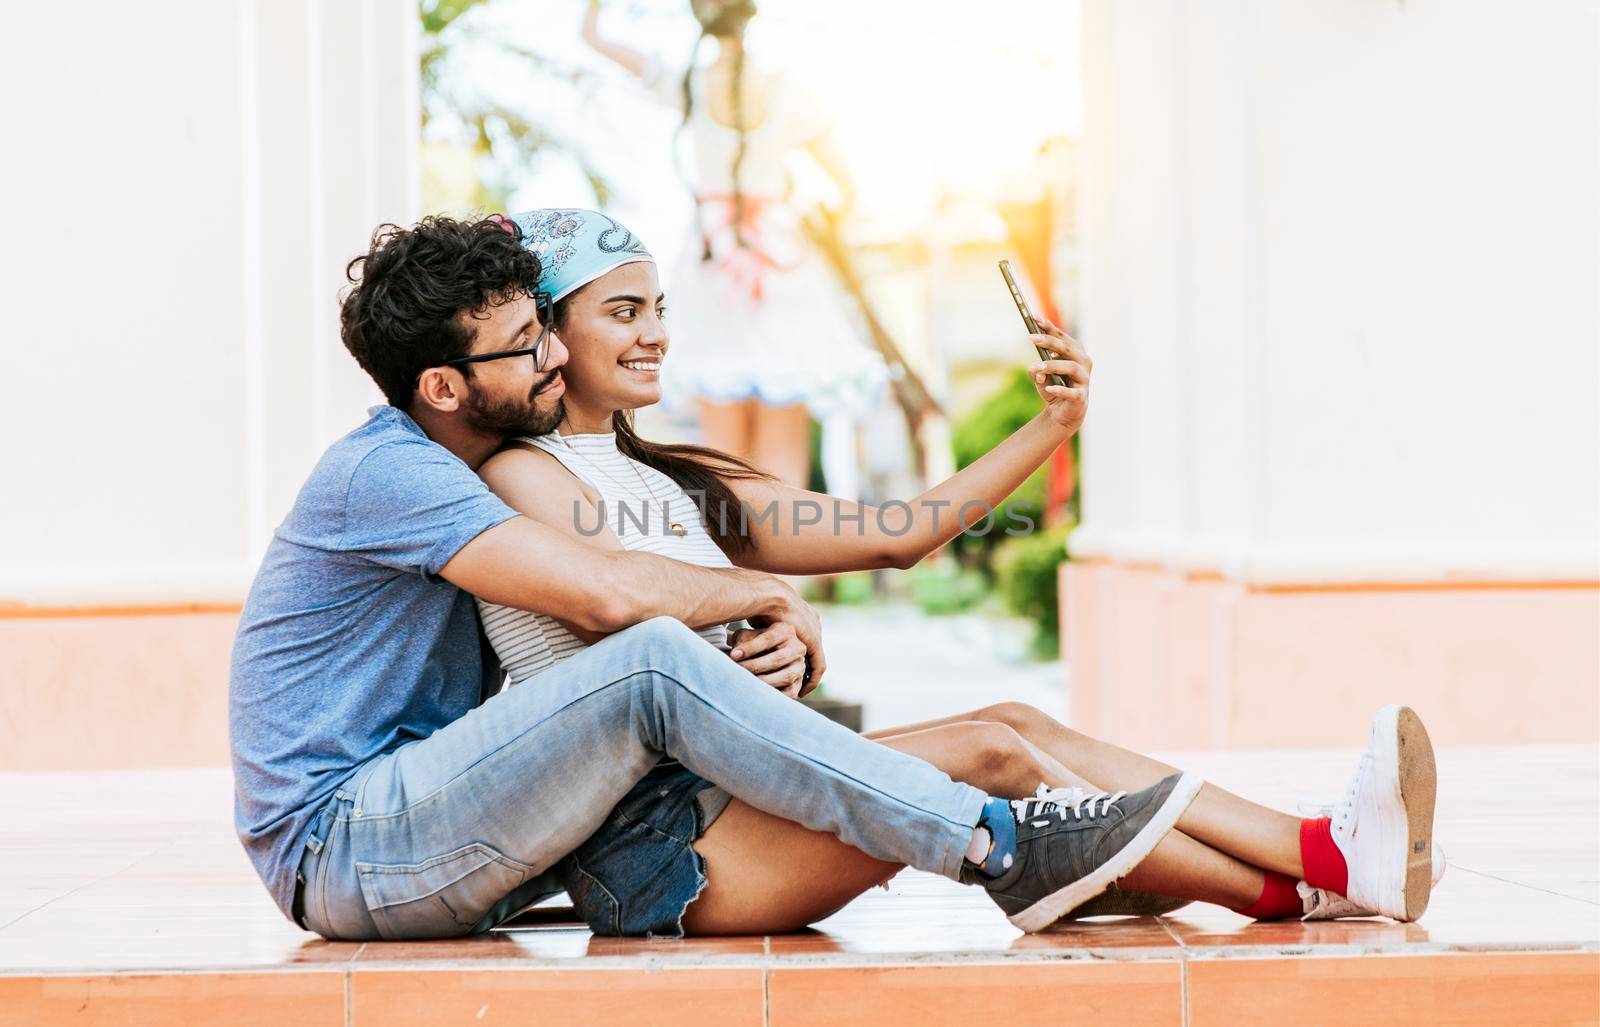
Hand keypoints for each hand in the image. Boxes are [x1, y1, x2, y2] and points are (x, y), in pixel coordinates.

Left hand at [728, 624, 808, 697]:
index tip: (733, 655)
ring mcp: (800, 666)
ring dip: (764, 682)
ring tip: (747, 683)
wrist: (762, 655)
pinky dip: (774, 694)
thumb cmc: (750, 644)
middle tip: (738, 671)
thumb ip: (741, 642)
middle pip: (777, 659)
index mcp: (784, 631)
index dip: (750, 648)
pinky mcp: (798, 683)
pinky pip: (790, 692)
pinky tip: (758, 693)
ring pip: (786, 676)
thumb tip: (735, 656)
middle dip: (755, 666)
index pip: (768, 639)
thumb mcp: (746, 637)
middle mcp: (797, 647)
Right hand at [748, 578, 825, 696]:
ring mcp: (816, 632)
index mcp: (803, 614)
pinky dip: (812, 680)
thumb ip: (763, 627)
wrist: (769, 596)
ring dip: (809, 677)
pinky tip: (803, 691)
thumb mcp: (761, 617)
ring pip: (816, 661)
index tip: (790, 664)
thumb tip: (753, 630)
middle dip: (804, 667)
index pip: (804, 639)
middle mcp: (813, 623)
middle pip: (811, 650)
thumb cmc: (758, 603)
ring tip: (800, 690)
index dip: (796, 654)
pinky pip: (818, 667)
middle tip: (797, 681)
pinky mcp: (815, 643)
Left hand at [1027, 317, 1091, 433]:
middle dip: (1049, 341)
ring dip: (1053, 366)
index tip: (1034, 317)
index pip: (1062, 337)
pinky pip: (1072, 392)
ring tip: (1037, 367)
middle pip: (1067, 348)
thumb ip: (1035, 371)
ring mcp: (1084, 379)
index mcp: (1074, 353)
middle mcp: (1082, 362)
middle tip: (1031, 338)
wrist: (1063, 412)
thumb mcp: (1040, 377)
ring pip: (1071, 367)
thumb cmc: (1053, 388)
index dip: (1049, 327)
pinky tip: (1048, 389)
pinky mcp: (1081, 396)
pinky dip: (1060, 390)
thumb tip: (1036, 370)